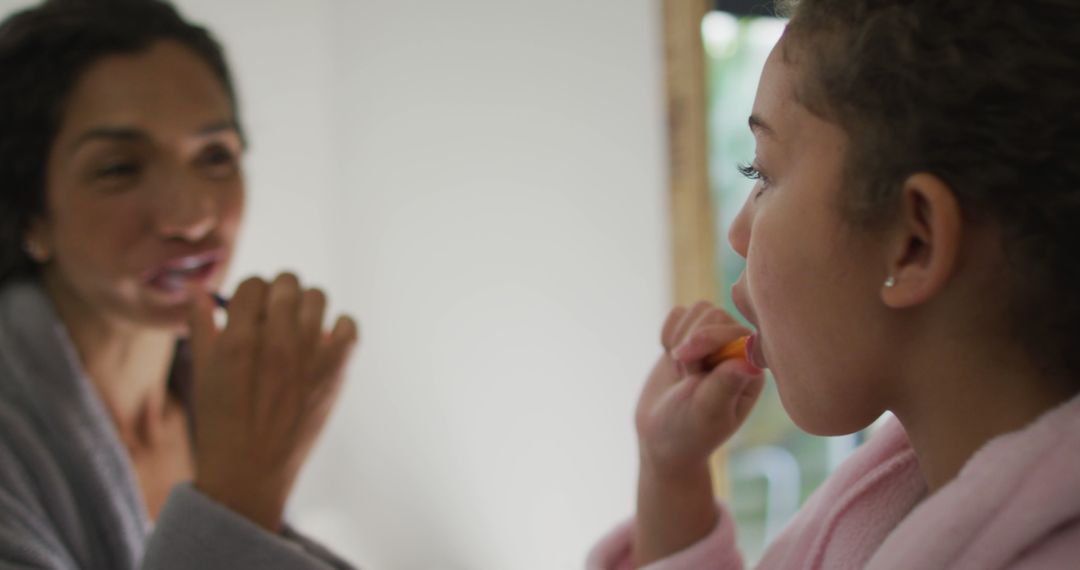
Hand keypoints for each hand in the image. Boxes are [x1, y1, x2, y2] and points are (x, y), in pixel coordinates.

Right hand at [187, 273, 358, 531]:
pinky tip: (324, 342)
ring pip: (318, 297)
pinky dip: (339, 328)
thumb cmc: (221, 421)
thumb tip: (196, 286)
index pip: (253, 284)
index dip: (251, 295)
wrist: (251, 471)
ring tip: (298, 328)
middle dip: (278, 295)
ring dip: (306, 307)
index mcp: (239, 338)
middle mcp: (277, 340)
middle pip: (287, 283)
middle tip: (274, 317)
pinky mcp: (336, 370)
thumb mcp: (202, 371)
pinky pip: (349, 325)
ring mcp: (310, 353)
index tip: (251, 312)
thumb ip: (201, 323)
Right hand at [636, 301, 764, 475]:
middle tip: (684, 378)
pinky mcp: (691, 336)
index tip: (687, 371)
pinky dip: (667, 334)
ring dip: (679, 339)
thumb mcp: (707, 412)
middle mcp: (738, 350)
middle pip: (714, 314)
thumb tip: (751, 363)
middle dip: (690, 345)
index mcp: (751, 368)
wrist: (660, 438)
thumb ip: (725, 385)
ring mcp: (715, 341)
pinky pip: (678, 314)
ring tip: (680, 372)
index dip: (708, 341)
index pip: (735, 329)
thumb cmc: (688, 432)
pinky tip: (669, 359)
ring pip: (697, 310)